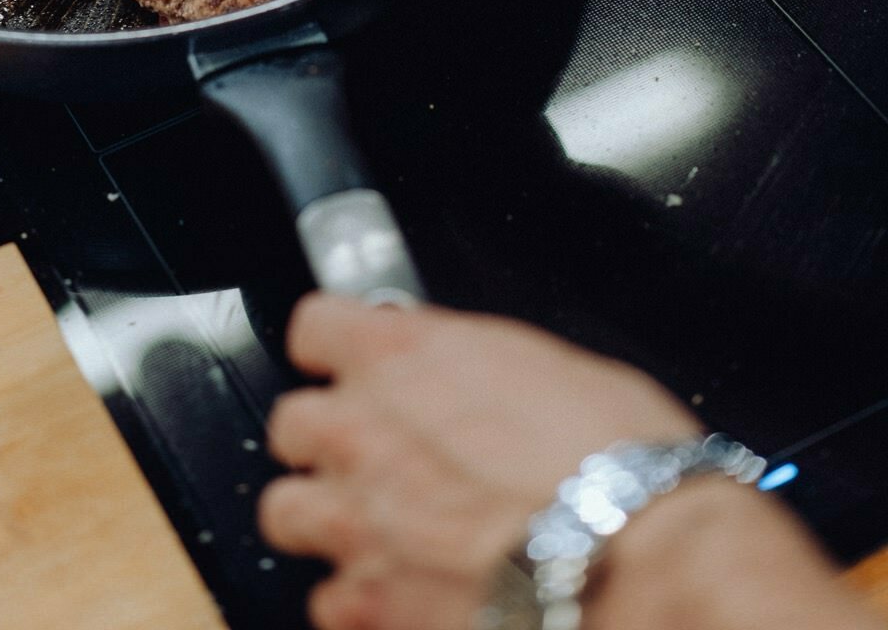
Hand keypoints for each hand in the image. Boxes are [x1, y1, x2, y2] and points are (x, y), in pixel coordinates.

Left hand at [259, 295, 867, 629]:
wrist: (644, 571)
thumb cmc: (621, 467)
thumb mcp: (552, 368)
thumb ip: (474, 363)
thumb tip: (464, 371)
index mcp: (403, 357)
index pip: (315, 327)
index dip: (335, 347)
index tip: (352, 361)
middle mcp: (364, 433)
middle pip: (289, 424)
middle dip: (325, 438)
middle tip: (371, 453)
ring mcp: (360, 526)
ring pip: (285, 513)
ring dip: (325, 518)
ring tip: (375, 528)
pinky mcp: (373, 610)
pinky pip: (328, 603)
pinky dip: (358, 600)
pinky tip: (404, 592)